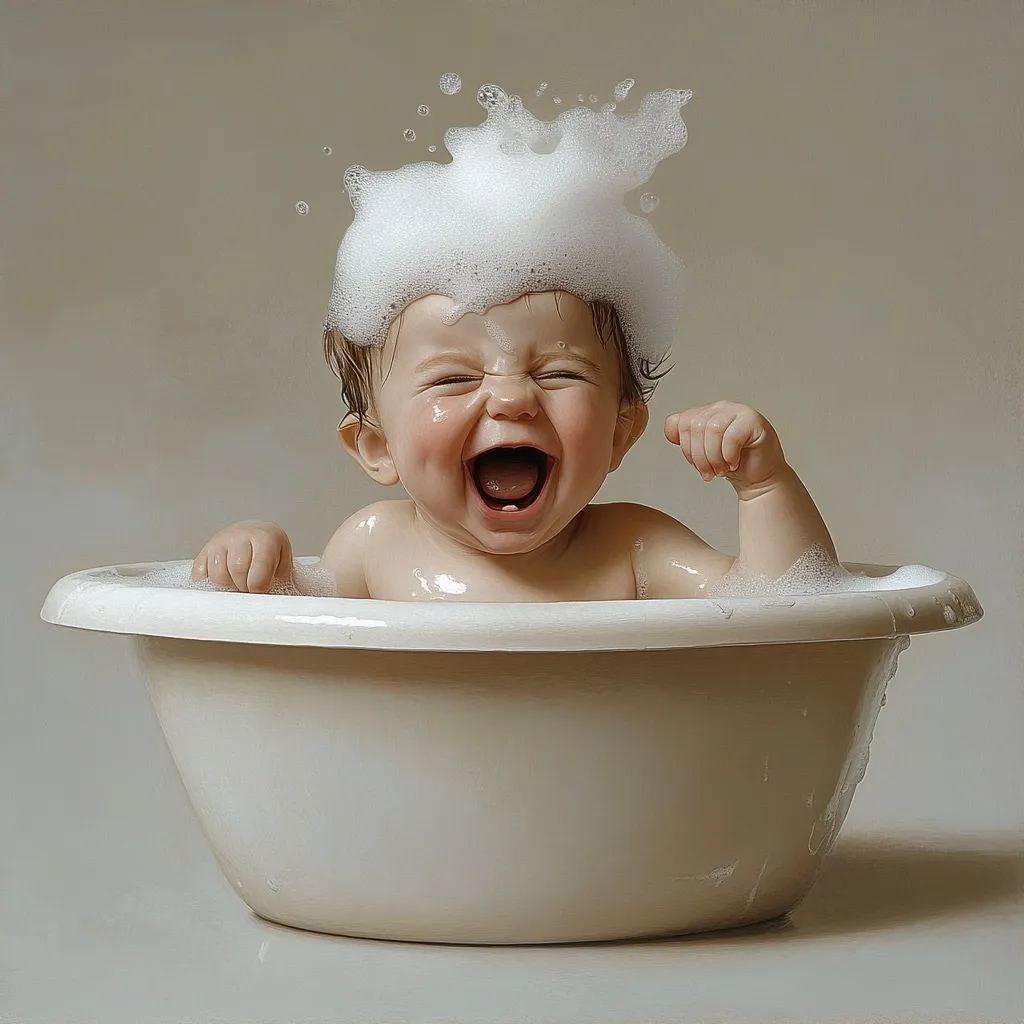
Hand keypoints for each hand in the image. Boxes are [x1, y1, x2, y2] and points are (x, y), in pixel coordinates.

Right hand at [192, 521, 293, 593]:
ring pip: (218, 574)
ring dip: (228, 585)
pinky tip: (224, 578)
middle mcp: (240, 536)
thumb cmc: (270, 552)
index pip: (259, 568)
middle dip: (244, 586)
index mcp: (264, 538)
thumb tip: (265, 600)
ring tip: (237, 582)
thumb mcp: (283, 562)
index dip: (259, 587)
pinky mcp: (204, 550)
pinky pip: (201, 573)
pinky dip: (210, 581)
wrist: (254, 534)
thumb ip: (278, 579)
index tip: (259, 592)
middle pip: (237, 570)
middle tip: (249, 587)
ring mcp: (220, 542)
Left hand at [664, 402, 785, 493]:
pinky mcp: (753, 421)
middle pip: (695, 426)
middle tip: (709, 471)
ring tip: (721, 468)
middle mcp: (721, 408)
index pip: (680, 422)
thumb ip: (685, 439)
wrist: (758, 477)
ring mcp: (738, 411)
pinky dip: (728, 454)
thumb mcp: (702, 452)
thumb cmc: (733, 463)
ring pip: (712, 430)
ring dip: (714, 457)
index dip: (685, 448)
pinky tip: (733, 462)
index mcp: (706, 413)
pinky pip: (732, 435)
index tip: (696, 464)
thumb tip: (670, 430)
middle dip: (699, 456)